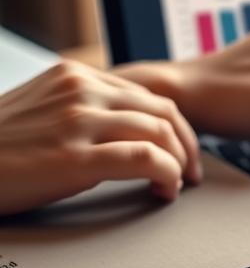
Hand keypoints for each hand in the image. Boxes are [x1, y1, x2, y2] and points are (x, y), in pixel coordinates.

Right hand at [0, 61, 200, 215]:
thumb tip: (121, 132)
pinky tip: (165, 190)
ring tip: (179, 184)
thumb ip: (77, 110)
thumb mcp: (39, 112)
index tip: (182, 149)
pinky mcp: (76, 158)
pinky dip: (168, 174)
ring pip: (160, 132)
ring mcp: (78, 122)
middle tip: (192, 171)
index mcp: (73, 77)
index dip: (174, 125)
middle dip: (187, 144)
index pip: (147, 95)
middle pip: (163, 110)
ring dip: (180, 162)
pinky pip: (146, 159)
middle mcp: (80, 91)